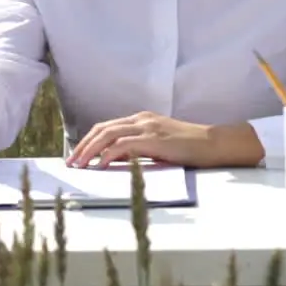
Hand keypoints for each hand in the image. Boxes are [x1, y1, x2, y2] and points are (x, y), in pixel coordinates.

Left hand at [67, 112, 263, 168]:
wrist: (214, 143)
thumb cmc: (190, 147)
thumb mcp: (159, 146)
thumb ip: (139, 149)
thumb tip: (116, 162)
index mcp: (141, 119)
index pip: (107, 127)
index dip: (89, 140)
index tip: (78, 155)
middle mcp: (140, 119)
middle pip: (102, 129)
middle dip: (83, 145)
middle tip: (72, 162)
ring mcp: (147, 127)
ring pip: (108, 134)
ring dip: (90, 150)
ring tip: (80, 165)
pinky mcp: (153, 139)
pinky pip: (123, 145)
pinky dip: (108, 155)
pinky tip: (100, 165)